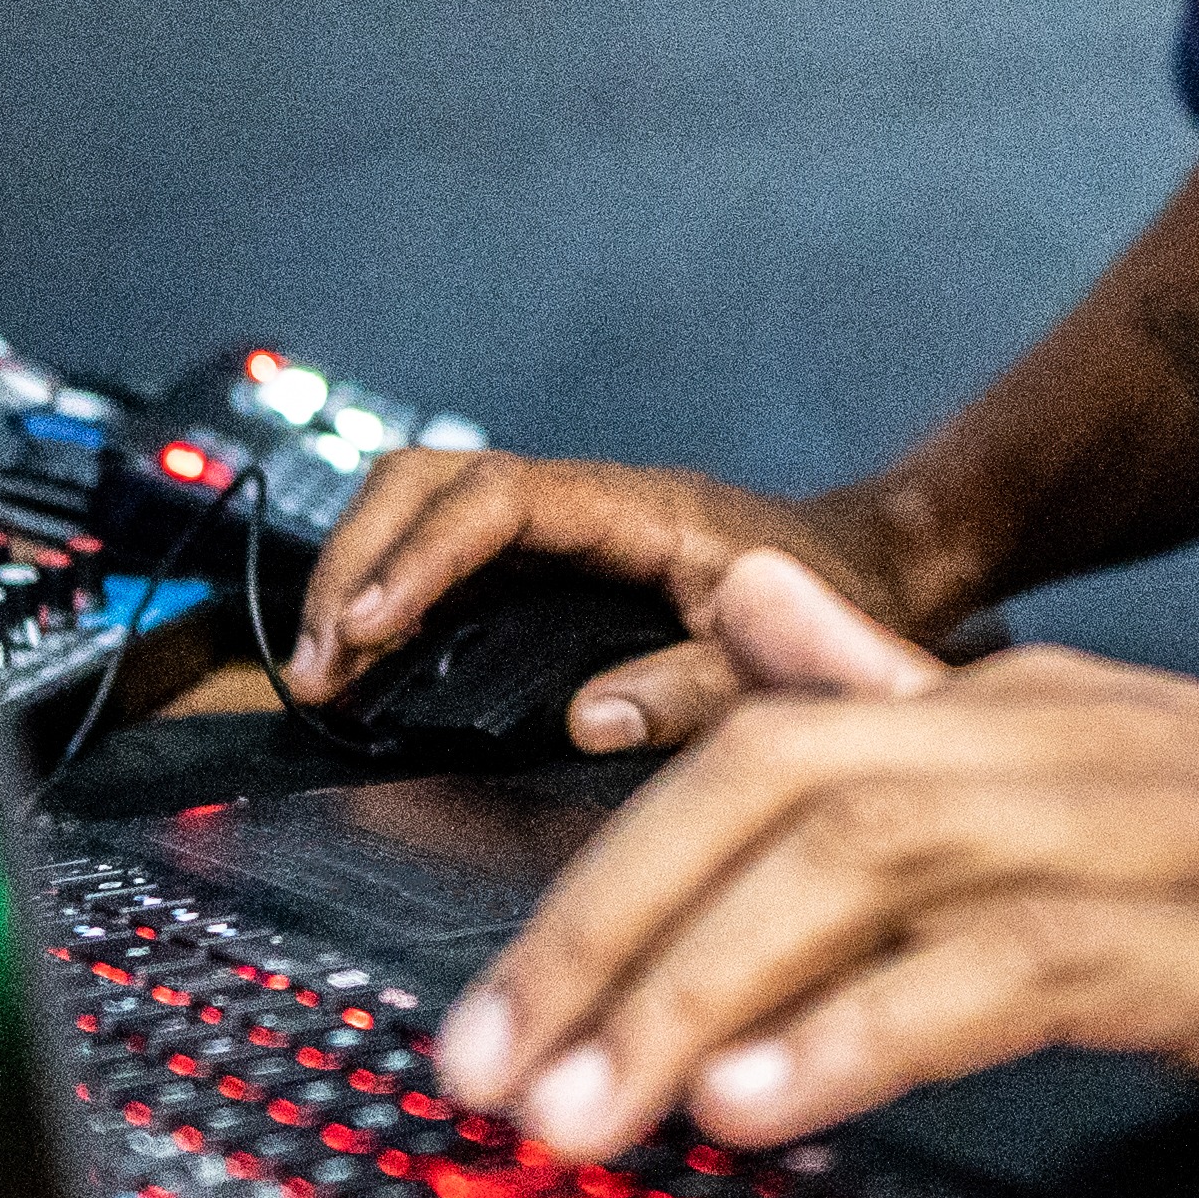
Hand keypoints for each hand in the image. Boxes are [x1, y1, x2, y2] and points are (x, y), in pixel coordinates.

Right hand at [285, 451, 946, 750]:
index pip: (496, 501)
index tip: (365, 628)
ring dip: (360, 570)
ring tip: (320, 666)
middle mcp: (589, 501)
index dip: (420, 559)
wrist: (883, 568)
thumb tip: (589, 719)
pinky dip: (392, 591)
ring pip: (425, 502)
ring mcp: (566, 525)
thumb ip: (696, 688)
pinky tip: (367, 658)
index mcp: (637, 507)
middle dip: (355, 558)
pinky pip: (451, 549)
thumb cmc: (845, 601)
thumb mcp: (788, 659)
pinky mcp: (556, 559)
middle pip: (429, 478)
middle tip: (315, 662)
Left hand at [422, 553, 1198, 1161]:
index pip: (748, 755)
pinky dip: (868, 1028)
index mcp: (1014, 707)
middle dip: (604, 939)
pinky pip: (1002, 967)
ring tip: (589, 1113)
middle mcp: (1053, 740)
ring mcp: (1136, 829)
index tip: (501, 1013)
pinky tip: (773, 1099)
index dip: (601, 879)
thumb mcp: (1105, 755)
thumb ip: (908, 698)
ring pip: (855, 868)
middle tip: (493, 1075)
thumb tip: (750, 615)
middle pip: (764, 797)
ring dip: (694, 995)